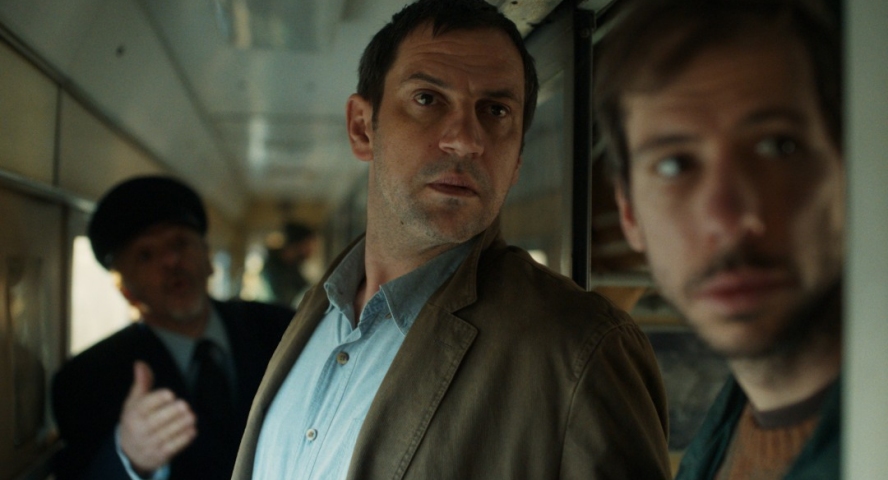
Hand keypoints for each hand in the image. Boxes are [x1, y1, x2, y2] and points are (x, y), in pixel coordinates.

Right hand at [119, 361, 196, 475]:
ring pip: (165, 435)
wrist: (129, 452)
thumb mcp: (134, 402)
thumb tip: (140, 363)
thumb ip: (142, 383)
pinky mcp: (158, 455)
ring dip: (180, 426)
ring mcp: (148, 444)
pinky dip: (183, 440)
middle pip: (155, 422)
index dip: (157, 400)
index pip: (143, 407)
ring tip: (191, 416)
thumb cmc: (135, 420)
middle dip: (171, 413)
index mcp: (132, 415)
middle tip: (185, 405)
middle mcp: (138, 430)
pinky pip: (171, 448)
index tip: (170, 393)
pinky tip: (192, 430)